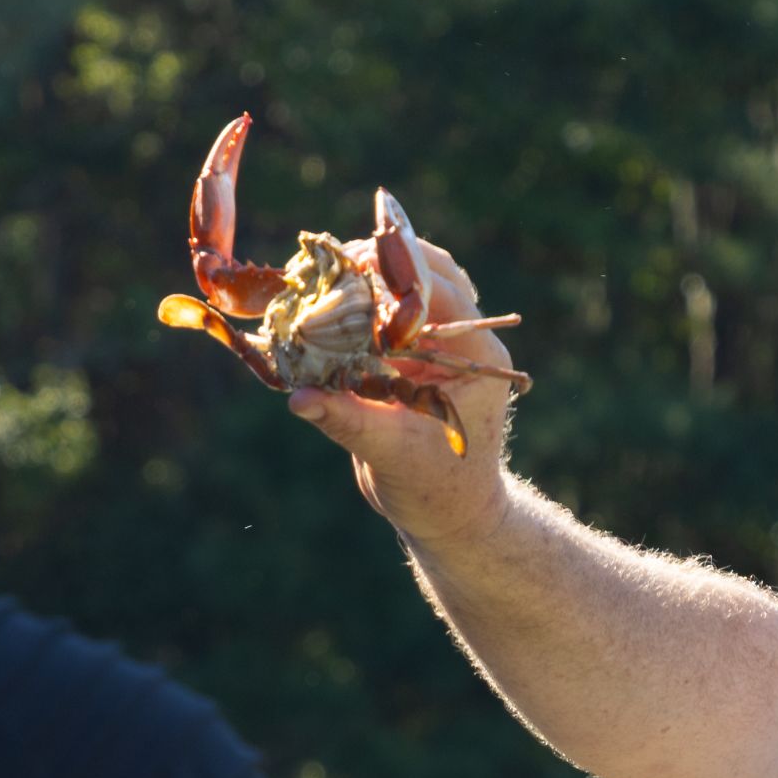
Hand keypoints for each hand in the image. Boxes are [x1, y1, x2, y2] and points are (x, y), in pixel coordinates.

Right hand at [283, 227, 515, 550]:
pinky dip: (359, 304)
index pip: (440, 291)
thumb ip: (349, 421)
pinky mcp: (416, 354)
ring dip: (369, 276)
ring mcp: (443, 345)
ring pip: (410, 285)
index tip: (350, 263)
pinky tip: (323, 304)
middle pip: (429, 272)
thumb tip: (299, 398)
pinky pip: (388, 312)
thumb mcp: (392, 457)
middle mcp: (466, 342)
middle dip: (381, 259)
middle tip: (333, 260)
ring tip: (325, 275)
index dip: (396, 271)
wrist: (449, 517)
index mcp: (478, 359)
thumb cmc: (437, 493)